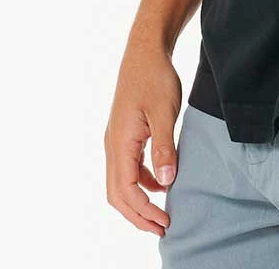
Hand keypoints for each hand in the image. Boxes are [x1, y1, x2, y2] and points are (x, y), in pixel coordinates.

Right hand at [104, 44, 181, 235]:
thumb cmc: (154, 77)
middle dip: (137, 215)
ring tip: (161, 212)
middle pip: (117, 194)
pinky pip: (128, 167)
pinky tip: (160, 183)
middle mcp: (112, 145)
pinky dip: (141, 182)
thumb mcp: (165, 112)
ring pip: (120, 183)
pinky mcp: (124, 134)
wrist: (144, 51)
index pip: (126, 191)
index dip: (144, 211)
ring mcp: (116, 140)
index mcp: (120, 143)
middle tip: (162, 227)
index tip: (165, 222)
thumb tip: (166, 182)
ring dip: (138, 201)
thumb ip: (164, 147)